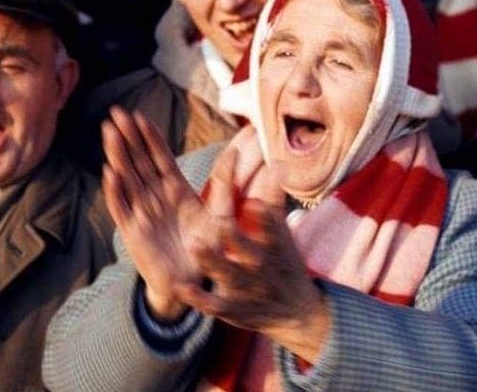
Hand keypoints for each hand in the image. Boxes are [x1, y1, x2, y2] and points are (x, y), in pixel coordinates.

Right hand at [102, 107, 224, 320]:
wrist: (193, 283)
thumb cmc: (208, 249)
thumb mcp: (222, 215)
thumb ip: (225, 184)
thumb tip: (236, 153)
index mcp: (176, 191)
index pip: (160, 158)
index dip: (149, 137)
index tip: (139, 115)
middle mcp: (156, 198)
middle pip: (139, 161)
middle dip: (127, 137)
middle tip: (115, 113)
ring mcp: (143, 213)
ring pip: (128, 178)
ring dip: (117, 156)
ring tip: (109, 132)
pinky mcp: (134, 232)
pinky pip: (123, 208)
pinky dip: (116, 191)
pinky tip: (110, 173)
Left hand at [172, 146, 331, 362]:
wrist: (296, 313)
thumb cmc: (284, 264)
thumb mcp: (283, 235)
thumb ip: (273, 200)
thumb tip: (276, 165)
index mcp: (275, 246)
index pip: (273, 228)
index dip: (265, 216)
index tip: (254, 202)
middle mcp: (262, 267)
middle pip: (249, 252)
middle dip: (235, 239)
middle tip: (220, 224)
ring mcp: (247, 288)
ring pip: (228, 274)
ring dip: (212, 261)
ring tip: (196, 246)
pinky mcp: (232, 308)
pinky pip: (214, 303)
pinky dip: (198, 297)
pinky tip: (180, 287)